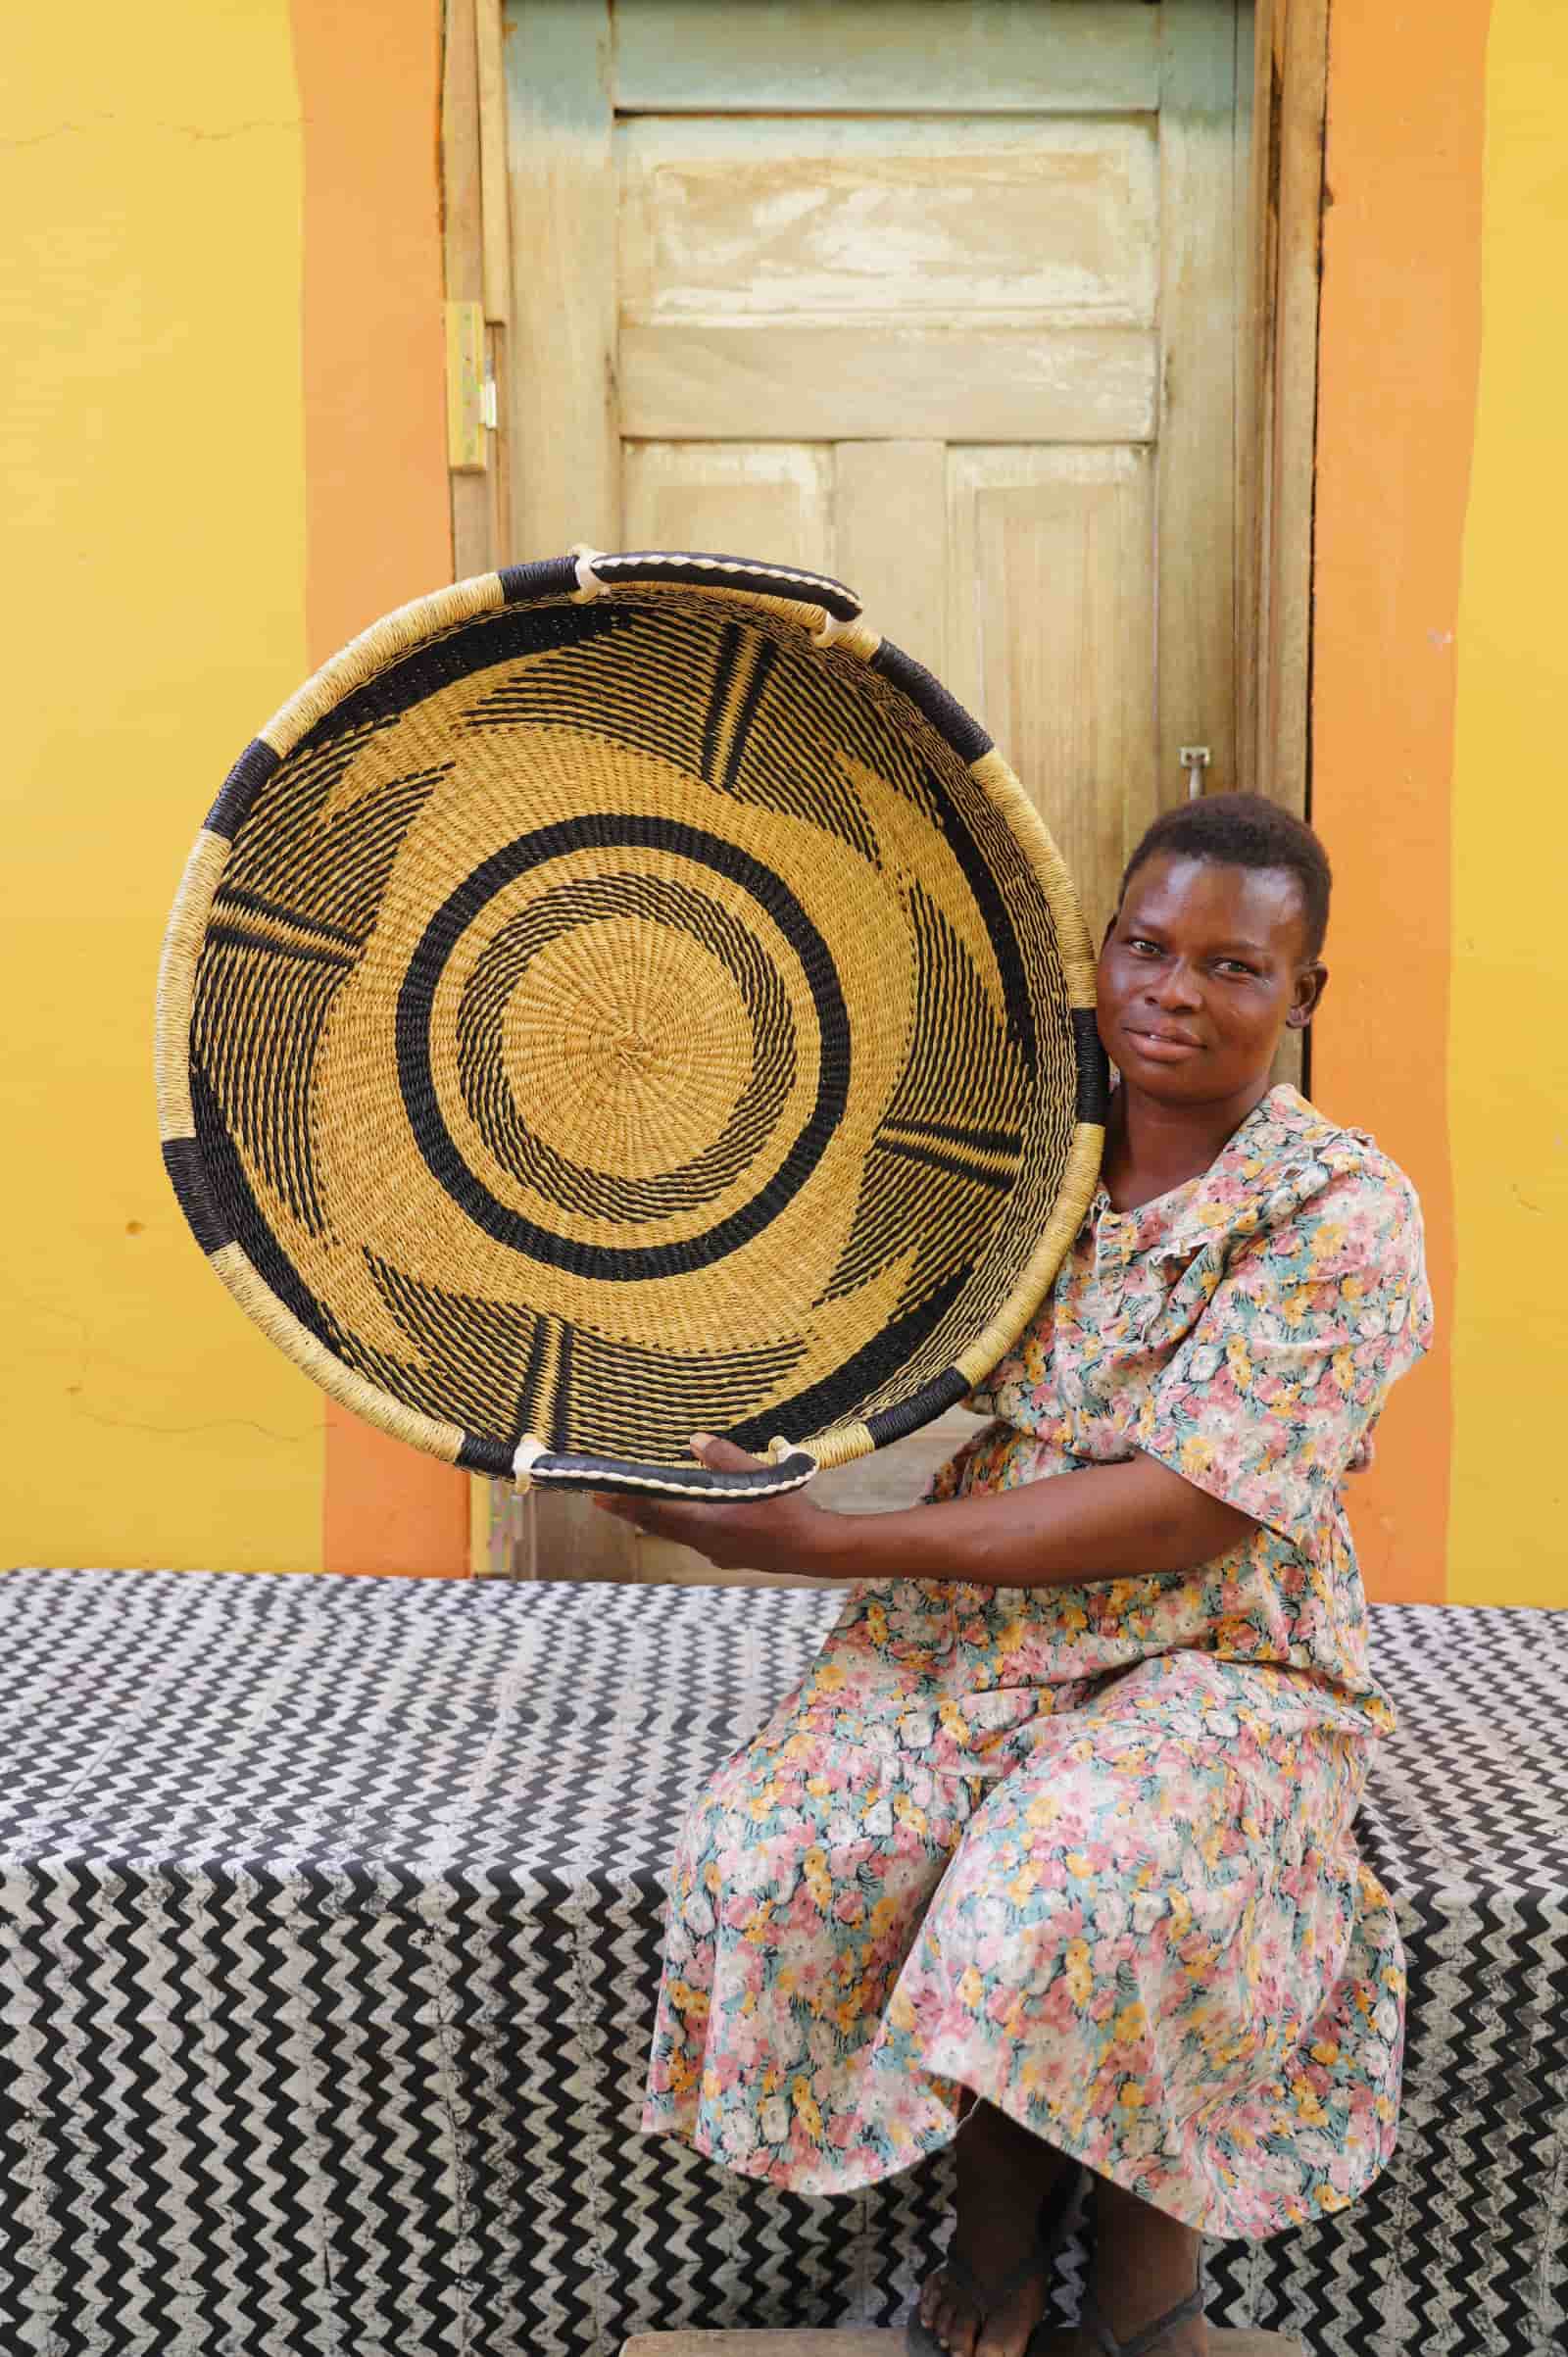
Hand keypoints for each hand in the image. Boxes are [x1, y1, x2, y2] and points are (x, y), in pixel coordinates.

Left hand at [592, 1434, 841, 1575]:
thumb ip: (723, 1456)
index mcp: (704, 1522)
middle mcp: (703, 1542)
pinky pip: (695, 1538)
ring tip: (640, 1505)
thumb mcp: (757, 1475)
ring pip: (676, 1533)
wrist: (814, 1549)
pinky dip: (681, 1524)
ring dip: (657, 1518)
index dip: (625, 1502)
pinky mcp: (729, 1555)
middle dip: (633, 1511)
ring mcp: (716, 1552)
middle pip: (659, 1526)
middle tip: (607, 1500)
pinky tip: (690, 1515)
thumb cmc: (787, 1509)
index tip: (599, 1495)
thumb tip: (694, 1440)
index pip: (654, 1510)